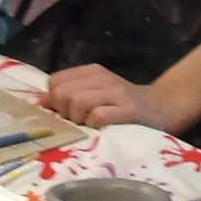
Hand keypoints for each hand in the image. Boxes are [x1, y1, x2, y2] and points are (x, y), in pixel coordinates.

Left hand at [43, 64, 181, 131]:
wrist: (162, 107)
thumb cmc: (122, 104)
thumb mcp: (94, 94)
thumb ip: (68, 95)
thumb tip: (38, 101)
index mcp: (91, 72)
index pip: (55, 81)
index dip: (55, 100)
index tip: (67, 112)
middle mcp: (102, 78)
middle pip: (63, 93)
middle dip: (65, 111)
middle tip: (79, 120)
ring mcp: (116, 93)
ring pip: (77, 101)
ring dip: (79, 119)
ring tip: (90, 124)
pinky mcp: (128, 110)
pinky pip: (98, 116)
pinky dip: (94, 125)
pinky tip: (102, 128)